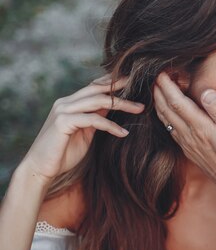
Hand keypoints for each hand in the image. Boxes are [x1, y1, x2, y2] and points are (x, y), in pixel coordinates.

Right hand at [21, 75, 143, 181]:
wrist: (41, 168)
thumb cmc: (63, 152)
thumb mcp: (85, 131)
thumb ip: (96, 117)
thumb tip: (112, 106)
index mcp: (70, 103)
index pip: (94, 86)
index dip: (113, 82)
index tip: (133, 81)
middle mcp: (65, 102)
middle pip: (98, 89)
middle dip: (121, 87)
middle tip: (141, 85)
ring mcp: (63, 111)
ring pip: (98, 101)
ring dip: (122, 104)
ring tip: (140, 109)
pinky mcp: (63, 122)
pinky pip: (93, 120)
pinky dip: (111, 126)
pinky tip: (123, 133)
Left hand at [153, 72, 215, 196]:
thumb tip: (206, 92)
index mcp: (202, 129)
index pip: (178, 103)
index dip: (168, 86)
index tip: (162, 70)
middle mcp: (191, 137)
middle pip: (168, 110)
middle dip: (159, 91)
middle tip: (157, 74)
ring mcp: (189, 146)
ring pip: (167, 121)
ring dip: (160, 103)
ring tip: (158, 89)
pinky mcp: (191, 152)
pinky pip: (172, 131)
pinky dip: (166, 117)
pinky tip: (167, 114)